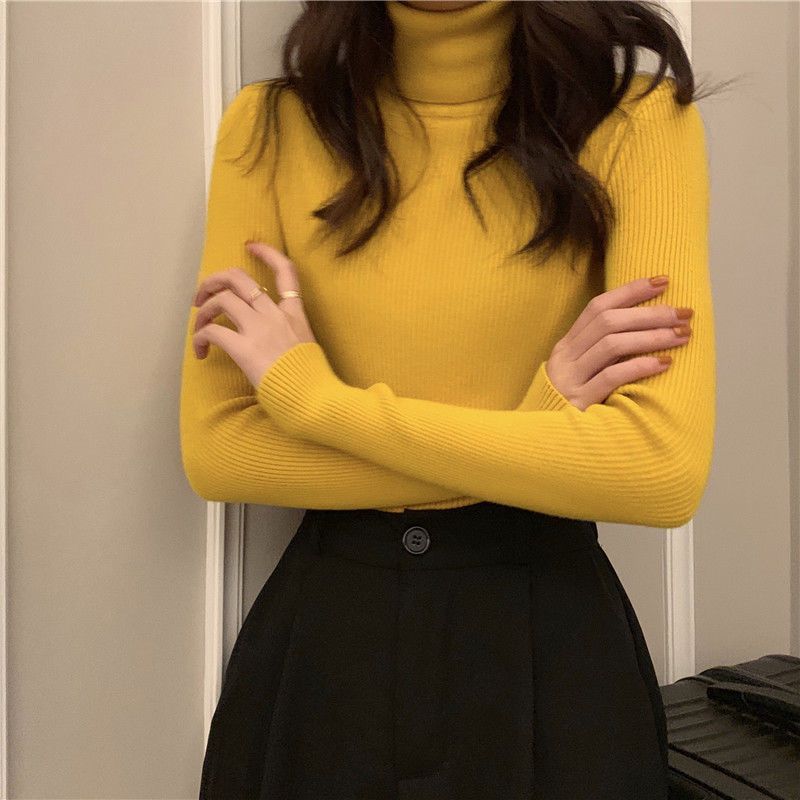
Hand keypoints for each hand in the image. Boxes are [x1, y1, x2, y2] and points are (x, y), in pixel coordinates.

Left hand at [191, 241, 316, 387]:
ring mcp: (259, 329)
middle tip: (202, 295)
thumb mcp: (307, 348)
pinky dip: (200, 338)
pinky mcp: (244, 348)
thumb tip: (273, 342)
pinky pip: (212, 331)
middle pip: (239, 278)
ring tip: (200, 327)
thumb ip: (289, 336)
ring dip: (204, 310)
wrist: (314, 399)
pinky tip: (201, 351)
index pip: (285, 271)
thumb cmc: (312, 381)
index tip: (250, 246)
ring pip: (221, 300)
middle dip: (214, 280)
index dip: (266, 253)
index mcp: (295, 314)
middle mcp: (275, 315)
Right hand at [544, 276, 692, 411]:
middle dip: (650, 313)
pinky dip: (640, 366)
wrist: (544, 440)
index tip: (663, 281)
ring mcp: (570, 378)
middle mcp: (566, 357)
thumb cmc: (572, 402)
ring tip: (682, 335)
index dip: (630, 291)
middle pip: (608, 322)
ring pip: (612, 344)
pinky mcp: (579, 401)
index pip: (598, 307)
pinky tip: (664, 363)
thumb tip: (647, 327)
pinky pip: (611, 377)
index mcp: (567, 345)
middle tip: (684, 313)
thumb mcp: (582, 371)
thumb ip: (603, 351)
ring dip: (651, 336)